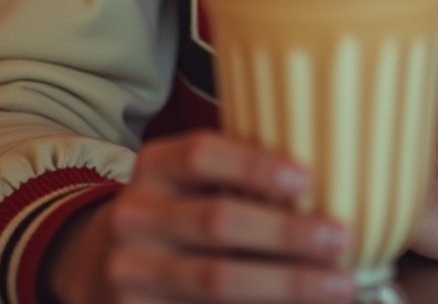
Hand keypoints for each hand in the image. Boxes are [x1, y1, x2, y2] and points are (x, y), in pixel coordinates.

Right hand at [42, 129, 356, 302]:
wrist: (97, 265)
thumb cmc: (172, 211)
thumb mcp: (186, 178)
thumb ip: (236, 172)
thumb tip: (327, 173)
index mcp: (154, 166)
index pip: (202, 153)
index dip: (254, 165)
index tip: (307, 180)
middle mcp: (135, 216)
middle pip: (216, 222)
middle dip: (285, 234)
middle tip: (340, 239)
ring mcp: (129, 274)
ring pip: (213, 281)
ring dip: (284, 284)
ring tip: (338, 284)